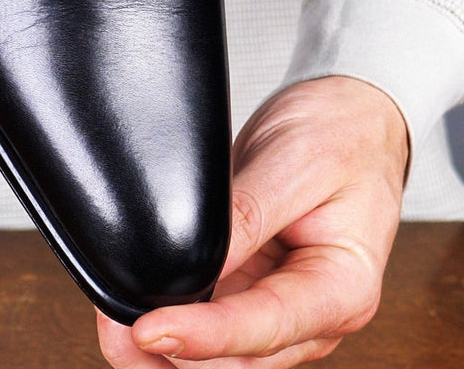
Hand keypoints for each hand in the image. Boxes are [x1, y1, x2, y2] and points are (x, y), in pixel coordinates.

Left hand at [97, 76, 408, 367]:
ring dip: (166, 351)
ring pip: (219, 355)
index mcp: (342, 289)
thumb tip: (194, 259)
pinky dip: (173, 318)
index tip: (151, 329)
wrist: (352, 119)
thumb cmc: (344, 137)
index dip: (204, 336)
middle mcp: (311, 313)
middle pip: (238, 361)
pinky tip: (135, 305)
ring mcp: (278, 305)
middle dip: (174, 356)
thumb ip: (249, 215)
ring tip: (111, 323)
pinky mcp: (251, 290)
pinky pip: (208, 320)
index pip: (265, 328)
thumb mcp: (299, 163)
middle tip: (113, 329)